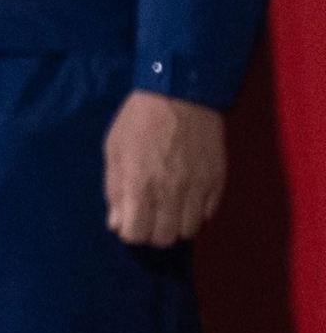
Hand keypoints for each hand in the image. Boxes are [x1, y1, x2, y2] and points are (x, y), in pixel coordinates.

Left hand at [104, 89, 226, 246]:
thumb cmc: (139, 121)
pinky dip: (196, 212)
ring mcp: (197, 187)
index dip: (130, 232)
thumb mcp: (114, 151)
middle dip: (153, 233)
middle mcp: (170, 191)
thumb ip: (114, 190)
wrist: (181, 94)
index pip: (136, 234)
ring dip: (176, 225)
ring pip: (189, 230)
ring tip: (168, 210)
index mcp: (139, 185)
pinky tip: (187, 198)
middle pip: (165, 238)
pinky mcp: (217, 179)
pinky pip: (208, 213)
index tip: (129, 222)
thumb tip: (116, 223)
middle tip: (149, 218)